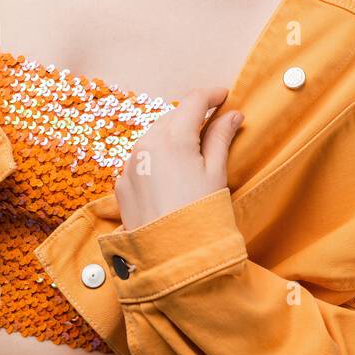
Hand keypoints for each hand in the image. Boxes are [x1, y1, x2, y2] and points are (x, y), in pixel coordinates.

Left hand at [114, 87, 244, 231]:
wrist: (171, 259)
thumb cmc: (200, 216)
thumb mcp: (216, 174)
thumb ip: (221, 138)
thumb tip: (232, 115)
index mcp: (173, 138)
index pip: (194, 102)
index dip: (211, 95)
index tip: (224, 95)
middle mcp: (146, 145)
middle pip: (173, 118)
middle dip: (192, 117)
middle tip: (214, 123)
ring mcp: (130, 164)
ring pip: (154, 137)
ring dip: (173, 137)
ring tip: (193, 151)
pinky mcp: (122, 183)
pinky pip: (141, 160)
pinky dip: (157, 158)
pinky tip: (172, 174)